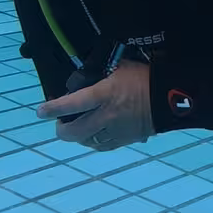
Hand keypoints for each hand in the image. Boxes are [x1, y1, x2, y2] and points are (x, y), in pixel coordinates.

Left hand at [37, 59, 152, 150]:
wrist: (172, 98)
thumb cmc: (147, 77)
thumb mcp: (122, 67)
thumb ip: (104, 72)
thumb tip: (92, 73)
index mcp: (104, 95)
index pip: (72, 104)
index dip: (53, 109)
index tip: (40, 111)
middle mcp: (106, 116)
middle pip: (75, 132)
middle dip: (62, 130)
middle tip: (59, 124)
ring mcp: (115, 131)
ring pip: (87, 141)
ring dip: (77, 137)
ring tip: (76, 130)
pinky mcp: (125, 139)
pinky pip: (104, 146)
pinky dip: (94, 142)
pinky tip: (94, 137)